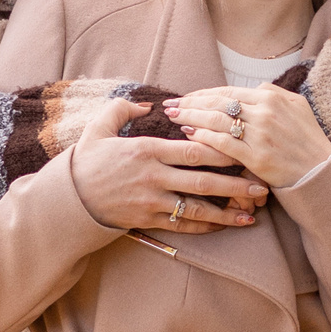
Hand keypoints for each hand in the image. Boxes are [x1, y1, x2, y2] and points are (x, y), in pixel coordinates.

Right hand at [68, 97, 268, 233]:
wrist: (67, 200)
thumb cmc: (85, 161)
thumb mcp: (99, 127)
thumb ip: (123, 110)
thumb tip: (147, 103)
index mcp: (146, 150)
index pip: (193, 150)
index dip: (223, 150)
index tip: (246, 150)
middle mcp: (152, 177)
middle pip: (202, 181)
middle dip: (236, 185)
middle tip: (263, 187)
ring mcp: (151, 202)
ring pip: (196, 209)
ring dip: (227, 213)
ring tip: (252, 215)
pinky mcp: (147, 220)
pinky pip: (181, 226)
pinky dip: (204, 227)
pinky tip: (224, 227)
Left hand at [164, 85, 330, 189]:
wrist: (321, 171)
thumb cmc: (308, 140)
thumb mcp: (297, 107)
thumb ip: (273, 94)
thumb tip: (251, 88)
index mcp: (272, 97)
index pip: (228, 92)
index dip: (203, 94)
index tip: (185, 97)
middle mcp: (265, 112)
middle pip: (218, 104)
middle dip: (190, 103)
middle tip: (169, 104)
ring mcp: (261, 134)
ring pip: (217, 121)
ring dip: (191, 118)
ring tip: (173, 117)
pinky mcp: (258, 156)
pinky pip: (223, 144)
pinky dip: (203, 138)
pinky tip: (188, 135)